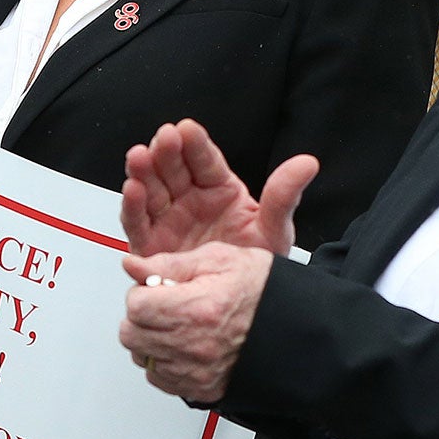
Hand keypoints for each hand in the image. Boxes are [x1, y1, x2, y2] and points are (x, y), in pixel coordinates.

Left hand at [118, 242, 272, 403]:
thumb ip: (169, 264)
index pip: (135, 306)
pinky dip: (163, 362)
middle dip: (140, 316)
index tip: (157, 288)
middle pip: (131, 335)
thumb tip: (133, 266)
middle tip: (163, 305)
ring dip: (149, 340)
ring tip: (176, 324)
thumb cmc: (262, 290)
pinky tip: (182, 345)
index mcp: (197, 309)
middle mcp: (195, 345)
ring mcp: (196, 371)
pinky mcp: (200, 388)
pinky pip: (159, 378)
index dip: (142, 292)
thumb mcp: (218, 259)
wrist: (294, 326)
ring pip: (142, 358)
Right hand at [120, 120, 317, 259]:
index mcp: (220, 192)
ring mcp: (168, 221)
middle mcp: (190, 202)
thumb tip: (307, 164)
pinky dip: (132, 206)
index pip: (205, 162)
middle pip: (173, 170)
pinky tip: (132, 189)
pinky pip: (137, 223)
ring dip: (143, 172)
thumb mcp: (273, 231)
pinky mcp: (150, 246)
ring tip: (140, 156)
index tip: (186, 129)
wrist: (234, 309)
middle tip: (164, 139)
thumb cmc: (251, 270)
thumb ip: (283, 196)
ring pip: (151, 190)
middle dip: (166, 152)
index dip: (194, 145)